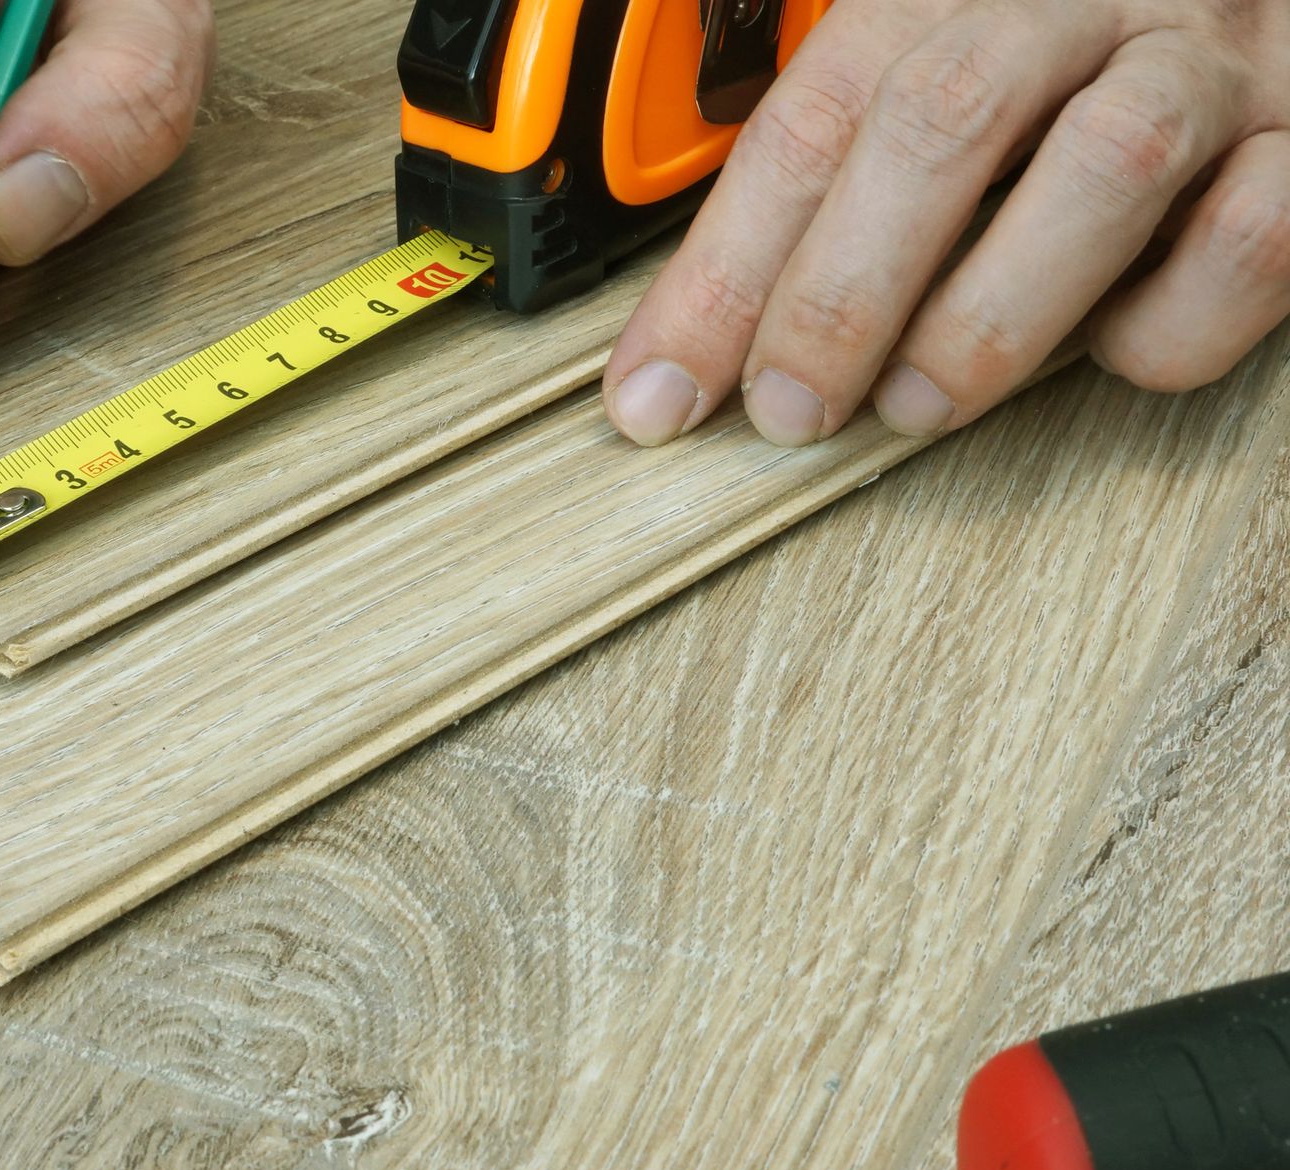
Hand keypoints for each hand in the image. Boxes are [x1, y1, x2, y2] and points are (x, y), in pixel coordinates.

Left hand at [603, 0, 1289, 447]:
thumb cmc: (1074, 60)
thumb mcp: (942, 70)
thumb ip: (844, 166)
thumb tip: (701, 333)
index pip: (811, 120)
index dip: (722, 270)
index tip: (657, 393)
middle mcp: (1081, 2)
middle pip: (939, 122)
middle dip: (841, 290)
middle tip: (789, 410)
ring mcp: (1210, 64)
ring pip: (1102, 171)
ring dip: (986, 316)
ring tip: (917, 406)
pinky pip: (1246, 243)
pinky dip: (1167, 324)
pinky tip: (1114, 344)